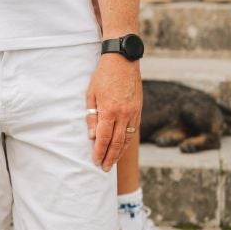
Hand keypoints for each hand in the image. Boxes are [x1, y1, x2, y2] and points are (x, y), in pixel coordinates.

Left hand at [86, 56, 141, 171]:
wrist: (123, 60)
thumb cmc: (103, 76)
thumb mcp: (91, 94)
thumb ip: (91, 116)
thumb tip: (92, 136)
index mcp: (109, 110)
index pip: (104, 138)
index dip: (99, 152)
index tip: (95, 161)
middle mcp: (123, 114)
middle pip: (117, 143)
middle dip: (110, 158)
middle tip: (104, 169)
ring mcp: (133, 113)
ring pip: (127, 139)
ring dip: (119, 153)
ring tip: (112, 163)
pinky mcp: (139, 110)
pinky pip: (133, 130)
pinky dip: (127, 141)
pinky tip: (122, 147)